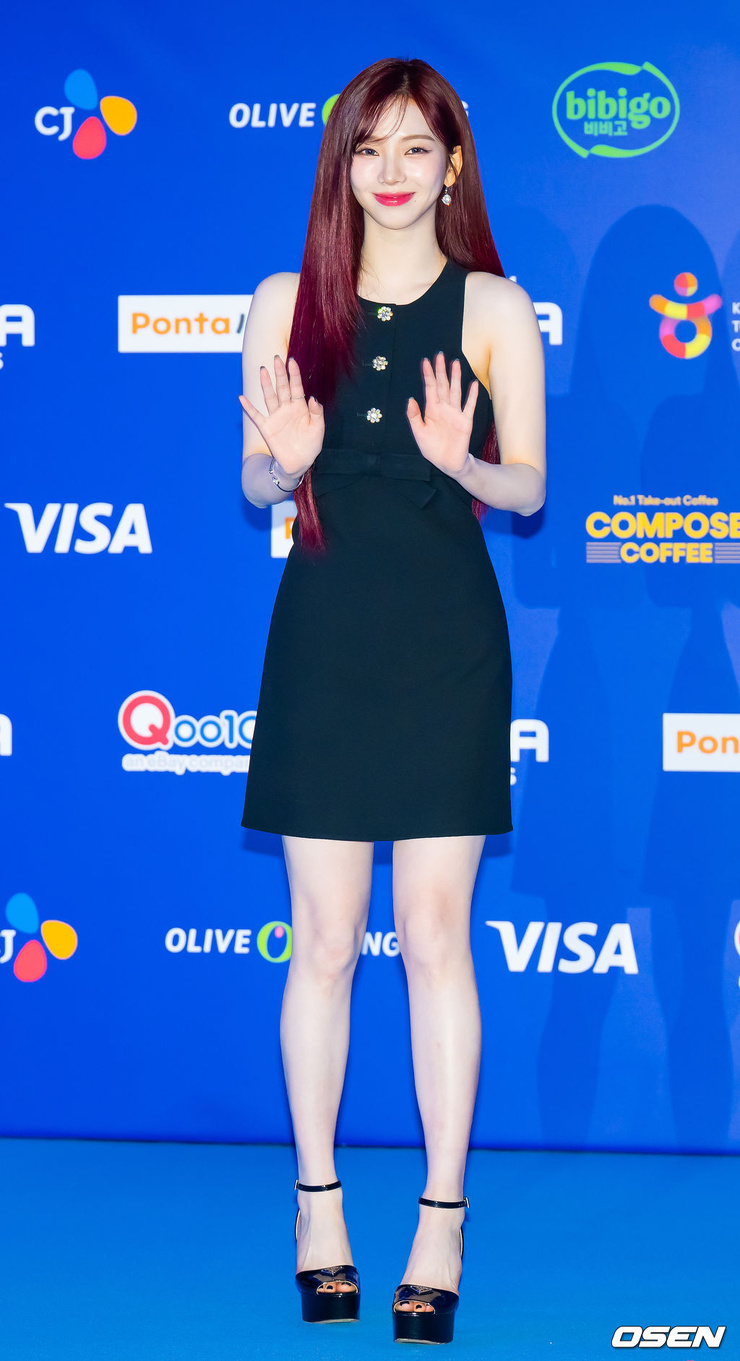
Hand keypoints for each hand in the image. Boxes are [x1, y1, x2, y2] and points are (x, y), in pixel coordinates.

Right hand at [239, 355, 323, 477]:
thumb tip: (313, 397)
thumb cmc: (310, 445)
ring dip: (266, 384)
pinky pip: (256, 416)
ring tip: (263, 370)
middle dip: (279, 373)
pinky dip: (248, 407)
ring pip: (269, 397)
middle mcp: (286, 409)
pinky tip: (242, 398)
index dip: (294, 374)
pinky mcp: (266, 428)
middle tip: (276, 358)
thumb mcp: (318, 429)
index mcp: (300, 407)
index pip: (296, 387)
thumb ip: (317, 413)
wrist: (299, 463)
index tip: (291, 360)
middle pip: (282, 387)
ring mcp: (275, 417)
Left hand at [406, 353, 478, 475]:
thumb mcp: (419, 433)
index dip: (427, 375)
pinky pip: (469, 406)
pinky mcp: (465, 422)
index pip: (429, 388)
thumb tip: (410, 399)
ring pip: (455, 391)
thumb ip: (414, 416)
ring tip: (455, 363)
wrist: (447, 463)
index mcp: (431, 410)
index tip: (425, 361)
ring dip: (455, 377)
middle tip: (440, 355)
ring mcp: (455, 414)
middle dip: (440, 370)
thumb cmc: (432, 448)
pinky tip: (473, 384)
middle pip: (442, 385)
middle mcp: (444, 408)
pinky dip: (472, 395)